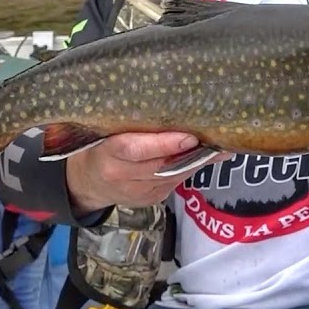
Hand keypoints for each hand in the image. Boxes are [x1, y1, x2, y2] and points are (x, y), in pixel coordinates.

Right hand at [66, 132, 209, 215]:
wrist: (88, 183)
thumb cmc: (101, 147)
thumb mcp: (107, 132)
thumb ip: (132, 124)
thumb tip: (173, 109)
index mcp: (106, 153)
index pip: (134, 149)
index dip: (163, 144)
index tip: (189, 137)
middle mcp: (120, 176)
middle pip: (160, 165)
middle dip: (190, 154)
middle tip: (215, 139)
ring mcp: (136, 192)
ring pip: (172, 175)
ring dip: (196, 161)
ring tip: (219, 147)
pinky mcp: (149, 200)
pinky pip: (174, 182)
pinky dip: (189, 168)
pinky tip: (203, 157)